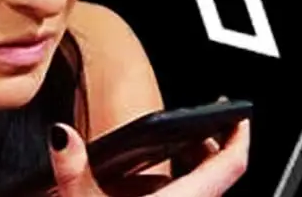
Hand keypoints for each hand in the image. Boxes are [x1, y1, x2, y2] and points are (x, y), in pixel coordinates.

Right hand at [48, 119, 249, 195]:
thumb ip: (74, 172)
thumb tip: (63, 136)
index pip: (231, 166)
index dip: (238, 136)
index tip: (237, 113)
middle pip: (215, 178)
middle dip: (202, 149)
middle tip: (187, 129)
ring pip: (194, 196)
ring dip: (181, 174)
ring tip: (157, 159)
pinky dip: (165, 195)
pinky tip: (137, 195)